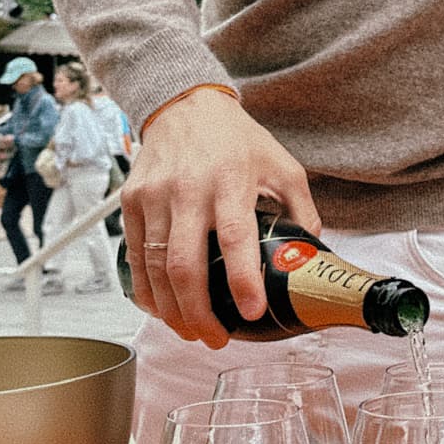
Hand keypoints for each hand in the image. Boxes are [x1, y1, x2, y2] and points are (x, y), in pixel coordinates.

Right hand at [121, 90, 318, 348]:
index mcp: (231, 180)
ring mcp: (155, 197)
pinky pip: (134, 256)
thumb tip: (312, 252)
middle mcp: (188, 190)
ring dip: (171, 310)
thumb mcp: (282, 164)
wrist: (184, 104)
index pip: (234, 238)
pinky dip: (146, 290)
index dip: (241, 281)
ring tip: (190, 331)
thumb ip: (302, 209)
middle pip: (184, 265)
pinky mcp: (132, 201)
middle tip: (215, 338)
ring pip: (154, 268)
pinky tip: (161, 308)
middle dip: (198, 313)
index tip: (251, 312)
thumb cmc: (234, 137)